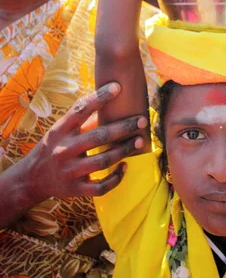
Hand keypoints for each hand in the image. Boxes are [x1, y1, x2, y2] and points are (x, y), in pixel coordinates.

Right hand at [24, 83, 149, 201]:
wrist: (31, 179)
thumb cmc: (52, 148)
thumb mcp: (60, 131)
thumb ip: (82, 120)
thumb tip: (110, 105)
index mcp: (60, 131)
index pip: (80, 110)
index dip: (99, 98)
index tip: (118, 87)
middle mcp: (64, 150)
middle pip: (98, 137)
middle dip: (123, 128)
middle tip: (142, 120)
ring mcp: (70, 172)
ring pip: (102, 161)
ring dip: (124, 150)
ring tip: (139, 141)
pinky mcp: (75, 190)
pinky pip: (100, 186)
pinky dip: (115, 178)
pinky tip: (124, 166)